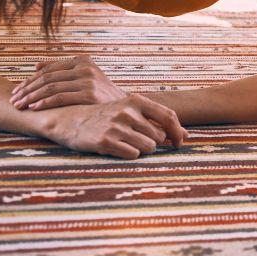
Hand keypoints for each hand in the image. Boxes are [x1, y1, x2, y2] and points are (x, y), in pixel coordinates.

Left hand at [10, 55, 125, 110]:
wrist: (124, 107)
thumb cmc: (100, 95)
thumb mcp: (84, 77)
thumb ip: (62, 71)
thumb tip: (36, 66)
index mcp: (83, 60)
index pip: (48, 70)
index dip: (29, 80)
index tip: (16, 91)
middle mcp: (86, 67)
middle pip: (47, 78)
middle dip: (26, 89)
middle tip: (14, 100)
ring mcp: (88, 80)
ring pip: (50, 87)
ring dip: (31, 97)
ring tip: (19, 105)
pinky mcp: (89, 94)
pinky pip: (59, 97)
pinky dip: (44, 103)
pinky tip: (34, 108)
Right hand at [44, 94, 187, 158]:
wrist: (69, 120)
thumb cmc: (106, 117)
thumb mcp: (130, 110)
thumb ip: (157, 120)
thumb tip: (187, 135)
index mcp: (136, 101)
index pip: (169, 116)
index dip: (178, 132)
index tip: (179, 143)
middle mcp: (127, 112)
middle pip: (159, 137)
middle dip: (153, 142)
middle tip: (136, 140)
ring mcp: (116, 127)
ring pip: (148, 147)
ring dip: (141, 150)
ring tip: (125, 143)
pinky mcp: (105, 142)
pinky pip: (132, 155)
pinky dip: (129, 154)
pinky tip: (116, 148)